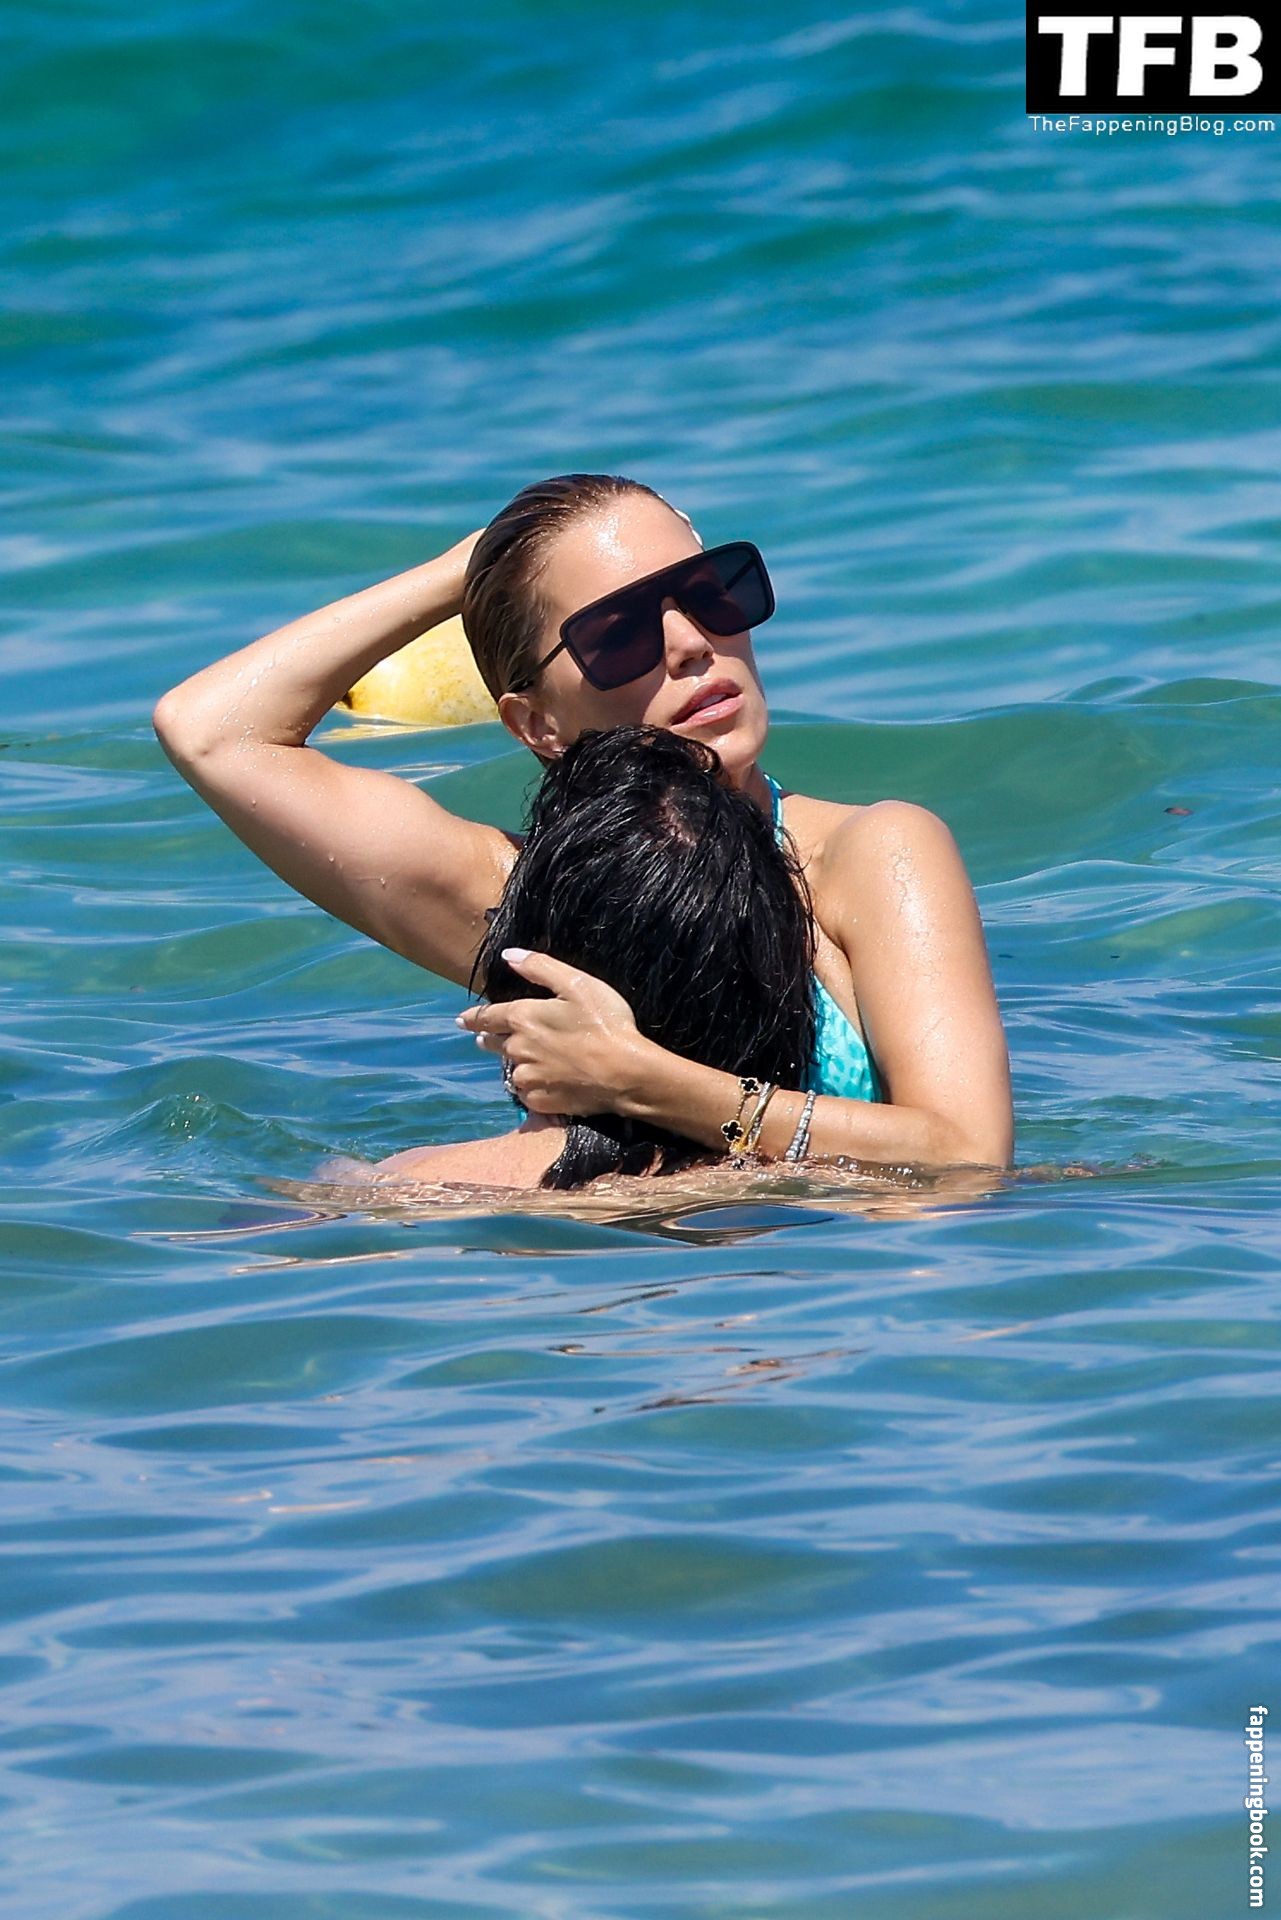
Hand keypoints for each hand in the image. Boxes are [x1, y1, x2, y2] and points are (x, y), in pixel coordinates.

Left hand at [456, 948, 647, 1114]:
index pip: (486, 1017)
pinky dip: (531, 1087)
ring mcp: (527, 1078)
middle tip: (487, 1040)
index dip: (473, 1018)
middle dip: (490, 1040)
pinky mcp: (539, 1101)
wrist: (625, 1074)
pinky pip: (526, 1093)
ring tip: (529, 1062)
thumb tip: (509, 955)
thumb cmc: (605, 1024)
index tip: (461, 1021)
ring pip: (511, 1070)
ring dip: (515, 1064)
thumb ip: (540, 967)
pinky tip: (545, 1082)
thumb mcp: (577, 984)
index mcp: (522, 1018)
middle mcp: (517, 1049)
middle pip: (494, 1044)